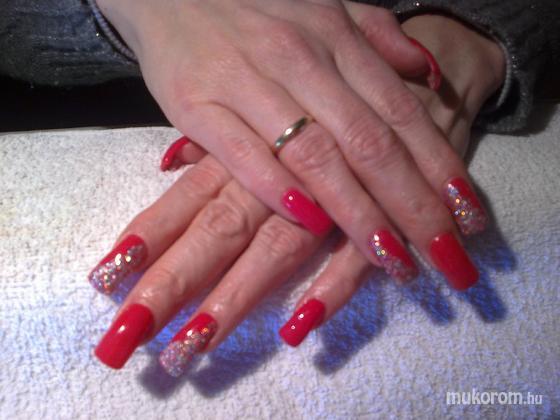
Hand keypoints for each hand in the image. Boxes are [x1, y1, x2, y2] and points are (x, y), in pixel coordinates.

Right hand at [96, 0, 487, 288]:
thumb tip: (429, 75)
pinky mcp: (197, 107)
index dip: (438, 167)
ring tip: (393, 258)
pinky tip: (311, 224)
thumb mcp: (326, 9)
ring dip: (358, 212)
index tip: (466, 214)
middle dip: (412, 205)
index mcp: (335, 39)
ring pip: (314, 155)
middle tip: (445, 255)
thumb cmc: (255, 10)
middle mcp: (298, 60)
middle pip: (368, 143)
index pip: (399, 113)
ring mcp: (246, 82)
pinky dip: (276, 189)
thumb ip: (380, 37)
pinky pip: (242, 154)